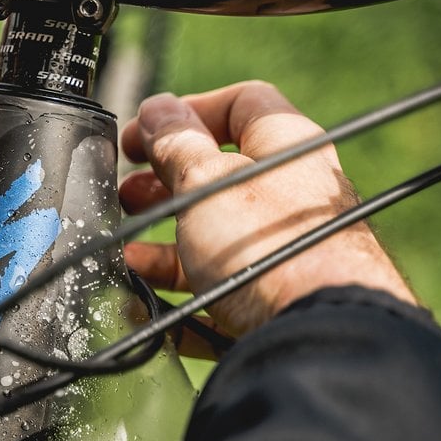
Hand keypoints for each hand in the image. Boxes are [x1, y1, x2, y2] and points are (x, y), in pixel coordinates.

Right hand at [118, 81, 416, 346]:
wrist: (314, 335)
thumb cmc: (268, 246)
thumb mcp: (205, 181)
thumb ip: (176, 143)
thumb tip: (158, 110)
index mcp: (285, 148)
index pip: (240, 104)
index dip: (187, 112)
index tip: (145, 134)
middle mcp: (291, 196)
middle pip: (219, 177)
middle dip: (164, 185)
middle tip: (126, 195)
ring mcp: (283, 252)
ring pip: (213, 238)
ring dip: (162, 246)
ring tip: (126, 256)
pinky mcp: (270, 301)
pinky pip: (215, 292)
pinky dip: (177, 295)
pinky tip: (144, 301)